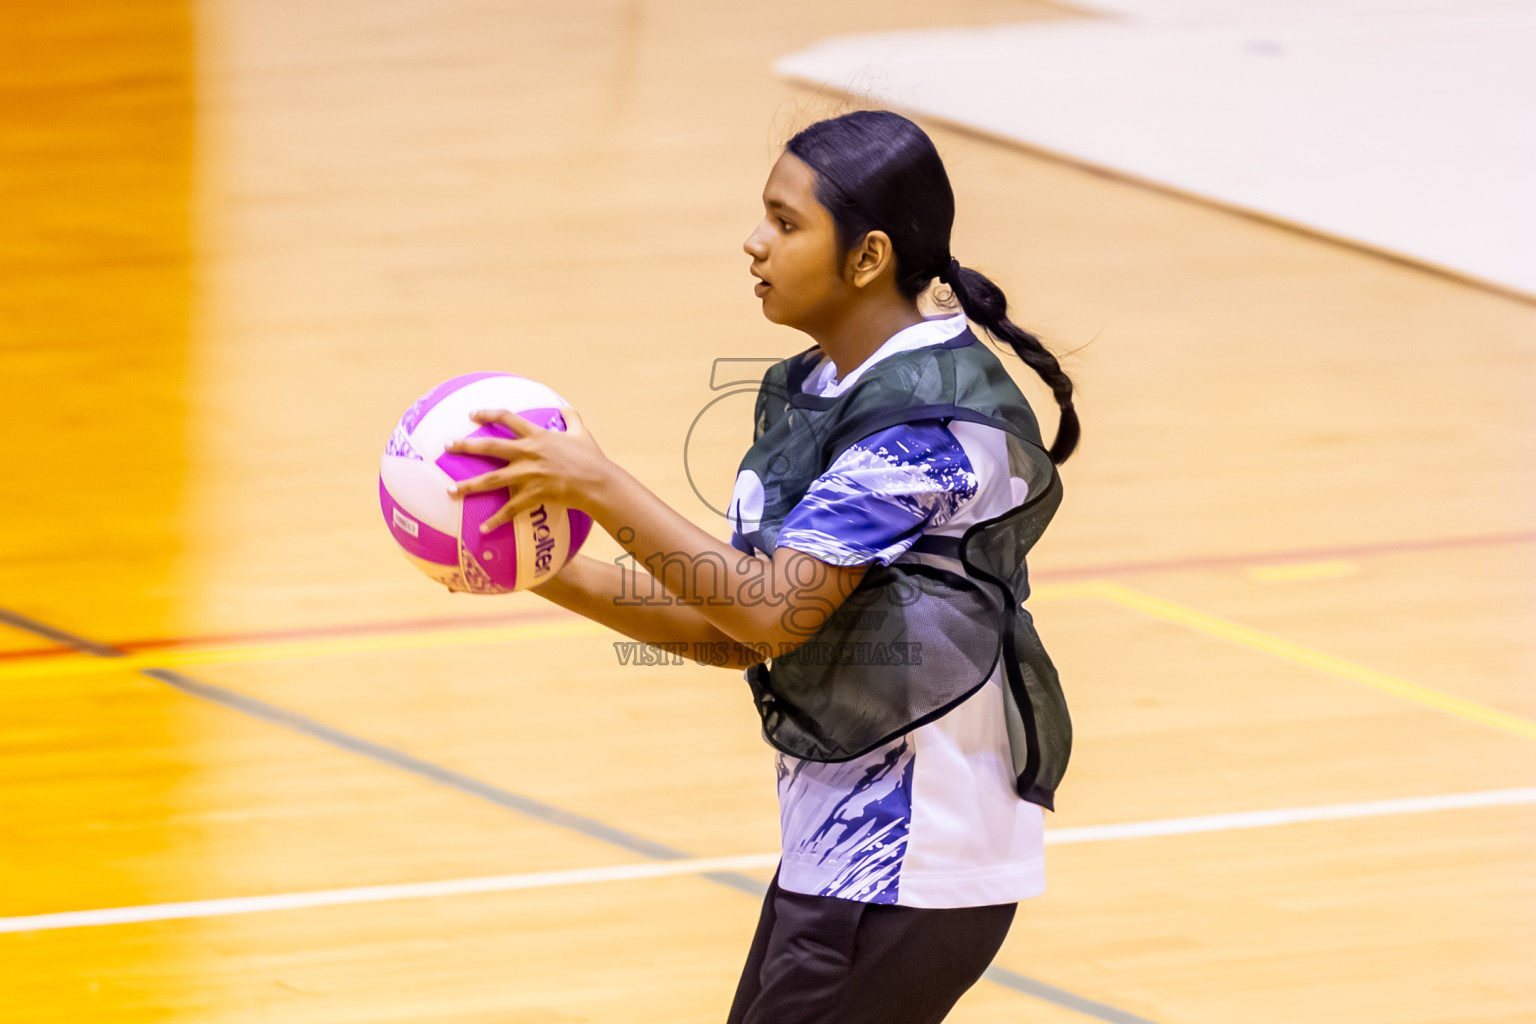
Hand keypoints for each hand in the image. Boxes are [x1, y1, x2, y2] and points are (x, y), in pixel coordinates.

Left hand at [444, 408, 608, 532]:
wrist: (598, 482)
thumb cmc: (592, 457)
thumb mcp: (582, 432)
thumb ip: (571, 418)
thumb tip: (565, 408)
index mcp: (537, 435)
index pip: (507, 418)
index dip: (488, 414)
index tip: (472, 414)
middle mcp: (529, 452)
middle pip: (490, 447)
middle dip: (466, 446)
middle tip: (447, 446)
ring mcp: (529, 474)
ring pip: (492, 479)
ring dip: (469, 486)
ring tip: (450, 491)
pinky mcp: (534, 494)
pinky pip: (510, 509)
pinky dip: (496, 520)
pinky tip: (482, 529)